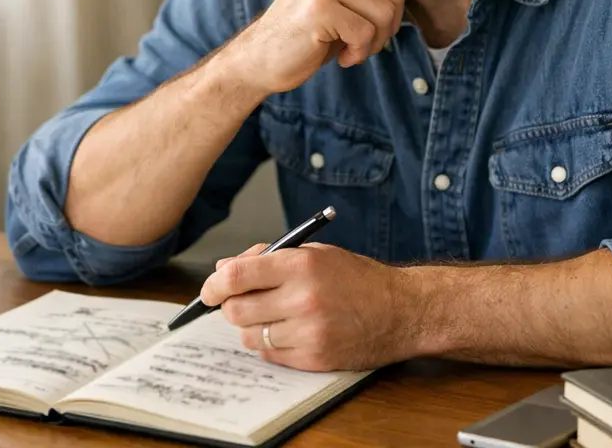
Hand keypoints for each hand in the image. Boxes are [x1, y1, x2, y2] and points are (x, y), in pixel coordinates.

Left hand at [199, 242, 415, 371]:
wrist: (402, 311)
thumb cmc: (358, 278)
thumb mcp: (315, 253)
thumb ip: (267, 258)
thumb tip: (223, 270)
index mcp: (302, 264)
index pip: (237, 275)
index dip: (214, 284)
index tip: (209, 290)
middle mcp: (303, 298)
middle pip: (236, 310)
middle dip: (230, 306)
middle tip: (240, 302)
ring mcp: (309, 332)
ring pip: (249, 335)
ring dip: (251, 327)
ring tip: (271, 316)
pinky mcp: (315, 358)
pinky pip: (269, 355)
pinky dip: (269, 344)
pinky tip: (287, 331)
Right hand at [227, 0, 419, 94]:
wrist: (262, 57)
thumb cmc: (311, 30)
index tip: (388, 3)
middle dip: (391, 22)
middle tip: (365, 36)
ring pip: (386, 12)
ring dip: (375, 41)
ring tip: (351, 46)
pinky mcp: (318, 8)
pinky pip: (366, 33)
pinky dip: (359, 52)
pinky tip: (342, 56)